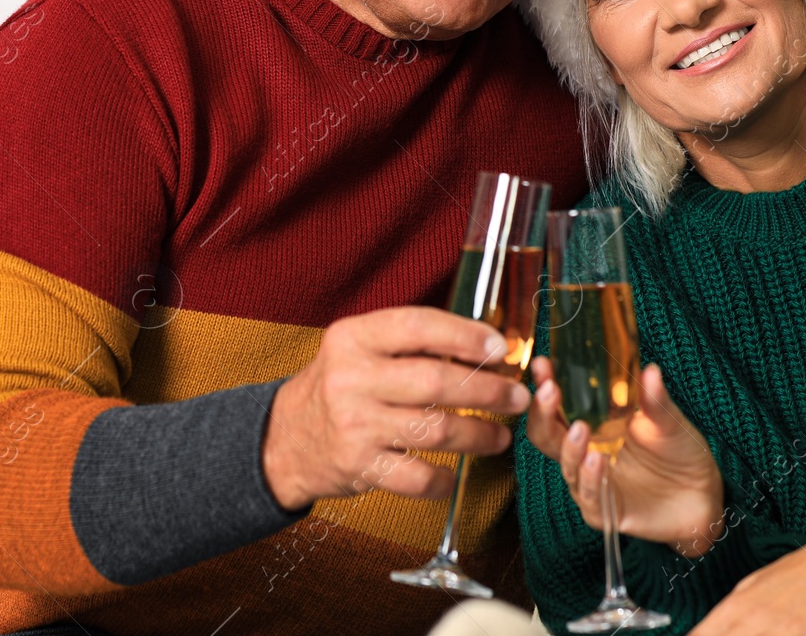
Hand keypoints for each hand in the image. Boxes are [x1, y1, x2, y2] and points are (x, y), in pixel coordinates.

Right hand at [262, 306, 529, 509]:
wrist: (287, 438)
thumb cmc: (339, 385)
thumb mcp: (359, 347)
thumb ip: (412, 342)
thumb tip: (487, 346)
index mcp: (353, 337)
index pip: (418, 327)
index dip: (466, 336)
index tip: (500, 348)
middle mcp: (351, 378)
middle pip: (435, 382)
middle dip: (487, 391)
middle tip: (517, 398)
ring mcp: (354, 425)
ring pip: (435, 430)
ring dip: (479, 434)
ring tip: (501, 435)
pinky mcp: (359, 466)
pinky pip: (417, 478)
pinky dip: (445, 479)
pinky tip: (456, 473)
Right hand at [526, 357, 721, 554]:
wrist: (703, 496)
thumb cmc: (681, 452)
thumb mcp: (669, 421)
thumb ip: (655, 400)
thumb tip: (649, 369)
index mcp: (594, 423)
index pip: (559, 403)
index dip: (546, 384)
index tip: (543, 364)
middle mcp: (585, 451)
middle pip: (547, 433)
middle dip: (542, 412)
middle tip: (548, 391)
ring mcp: (592, 481)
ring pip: (566, 464)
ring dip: (569, 446)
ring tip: (580, 428)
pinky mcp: (604, 511)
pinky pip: (589, 496)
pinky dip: (590, 479)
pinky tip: (596, 461)